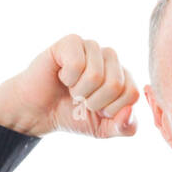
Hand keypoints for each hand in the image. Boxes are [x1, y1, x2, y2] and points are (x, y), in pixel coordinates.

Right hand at [0, 34, 139, 138]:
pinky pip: (78, 64)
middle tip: (81, 100)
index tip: (97, 110)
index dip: (112, 110)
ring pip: (96, 75)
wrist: (39, 112)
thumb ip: (125, 127)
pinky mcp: (72, 42)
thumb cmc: (72, 116)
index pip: (132, 93)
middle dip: (95, 102)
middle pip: (117, 84)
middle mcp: (110, 58)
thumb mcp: (103, 129)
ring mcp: (92, 47)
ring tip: (71, 89)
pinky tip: (62, 76)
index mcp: (123, 76)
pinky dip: (67, 78)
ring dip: (79, 92)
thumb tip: (129, 111)